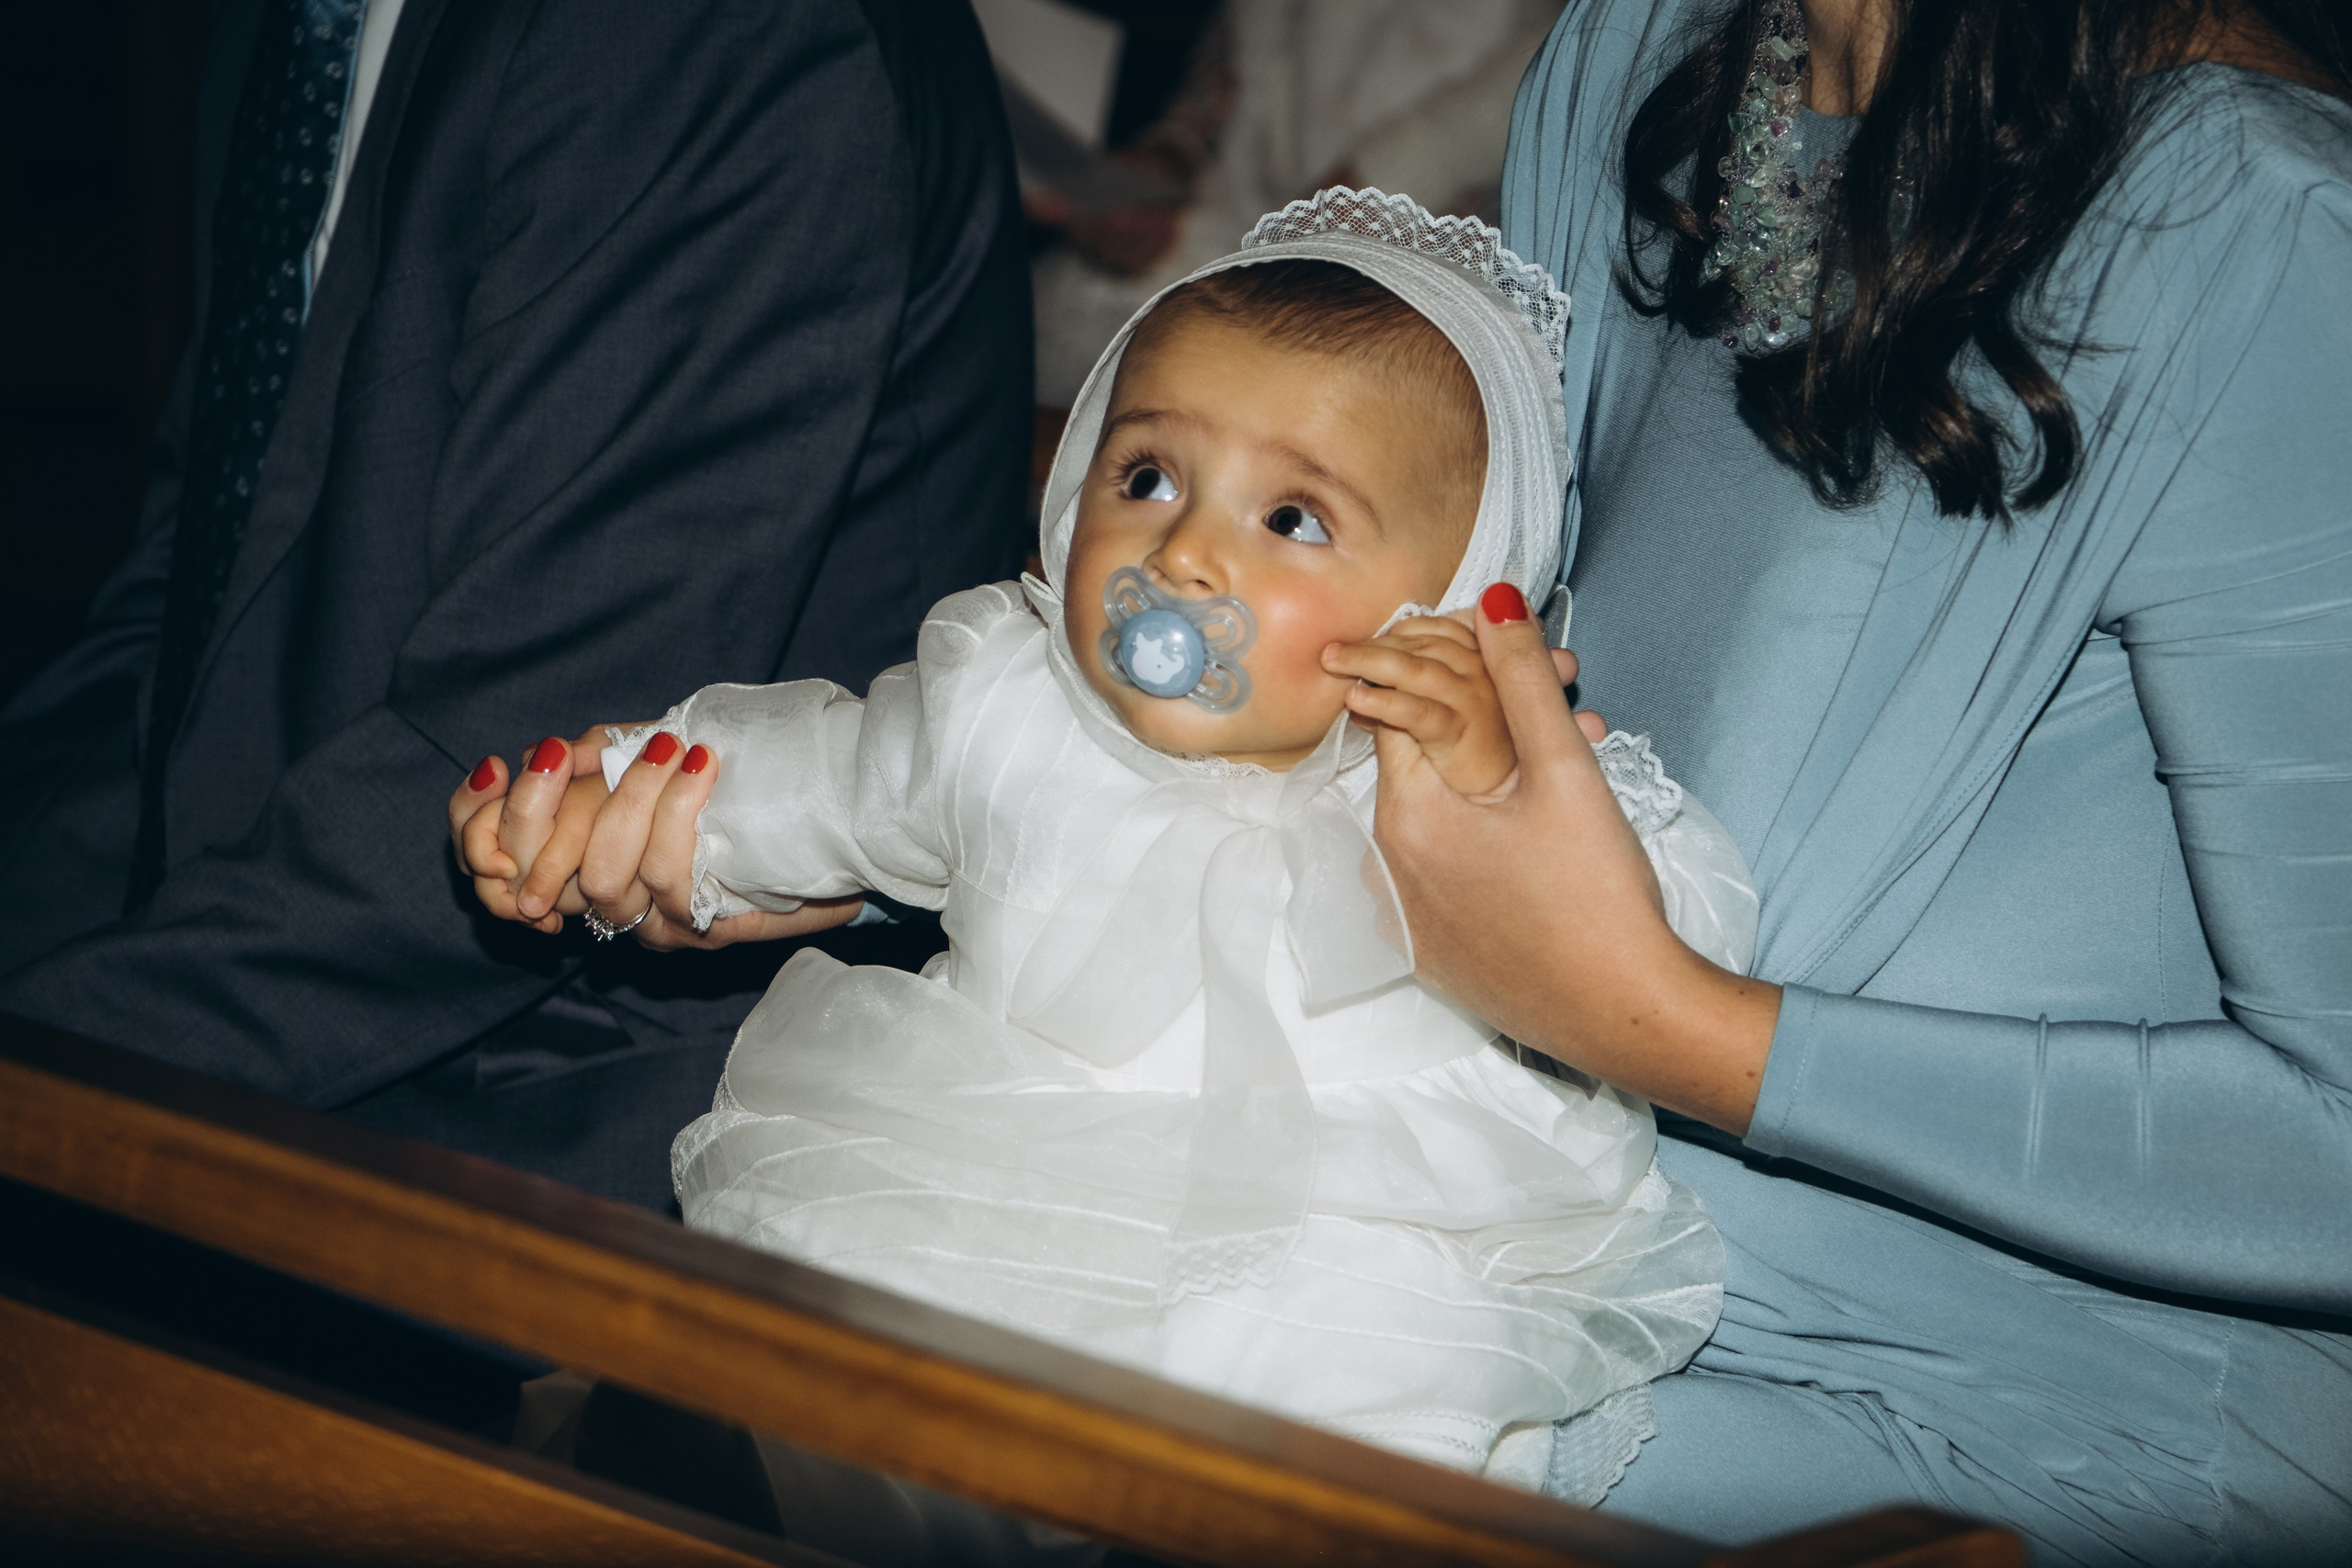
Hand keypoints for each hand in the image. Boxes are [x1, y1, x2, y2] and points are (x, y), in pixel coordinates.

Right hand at [449, 727, 859, 947]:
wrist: (837, 820)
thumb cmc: (741, 781)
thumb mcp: (656, 752)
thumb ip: (601, 750)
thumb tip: (553, 746)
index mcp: (582, 864)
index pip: (495, 857)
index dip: (480, 821)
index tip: (501, 765)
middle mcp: (612, 905)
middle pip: (551, 867)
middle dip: (565, 802)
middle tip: (596, 749)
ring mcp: (657, 921)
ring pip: (611, 876)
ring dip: (637, 799)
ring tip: (674, 749)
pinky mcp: (707, 928)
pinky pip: (671, 878)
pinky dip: (679, 812)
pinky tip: (701, 766)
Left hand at [1323, 614, 1517, 796]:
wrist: (1500, 812)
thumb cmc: (1471, 768)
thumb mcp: (1440, 722)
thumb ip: (1410, 697)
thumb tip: (1360, 686)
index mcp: (1487, 665)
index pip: (1440, 630)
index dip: (1402, 631)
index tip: (1368, 638)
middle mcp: (1487, 676)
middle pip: (1425, 645)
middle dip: (1377, 644)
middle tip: (1335, 652)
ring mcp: (1477, 705)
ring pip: (1418, 671)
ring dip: (1370, 661)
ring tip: (1334, 662)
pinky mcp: (1462, 736)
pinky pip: (1418, 712)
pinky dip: (1384, 702)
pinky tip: (1356, 700)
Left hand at [1360, 583, 1781, 1133]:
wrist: (1632, 1019)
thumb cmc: (1599, 897)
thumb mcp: (1566, 772)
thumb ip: (1523, 680)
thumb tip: (1493, 597)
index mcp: (1407, 818)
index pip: (1399, 710)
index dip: (1452, 670)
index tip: (1506, 656)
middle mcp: (1388, 871)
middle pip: (1422, 763)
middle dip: (1484, 720)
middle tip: (1560, 699)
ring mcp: (1410, 922)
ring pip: (1440, 819)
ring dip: (1492, 780)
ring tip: (1573, 759)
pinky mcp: (1439, 958)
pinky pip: (1448, 876)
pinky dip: (1486, 842)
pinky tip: (1550, 836)